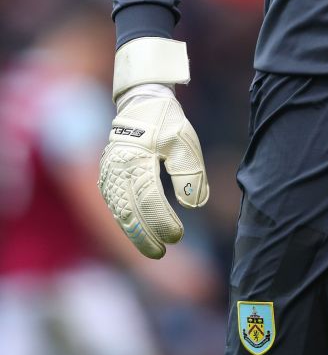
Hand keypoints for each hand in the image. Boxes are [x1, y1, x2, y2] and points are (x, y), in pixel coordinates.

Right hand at [99, 82, 208, 258]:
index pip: (149, 200)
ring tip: (153, 249)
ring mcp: (109, 174)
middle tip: (162, 252)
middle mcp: (117, 170)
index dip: (162, 221)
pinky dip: (127, 222)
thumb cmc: (165, 122)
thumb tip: (193, 204)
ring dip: (135, 233)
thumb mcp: (183, 140)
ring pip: (120, 213)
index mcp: (135, 159)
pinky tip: (141, 232)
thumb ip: (189, 172)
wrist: (141, 102)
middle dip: (145, 236)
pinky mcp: (108, 177)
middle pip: (129, 213)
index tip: (177, 236)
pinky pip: (116, 205)